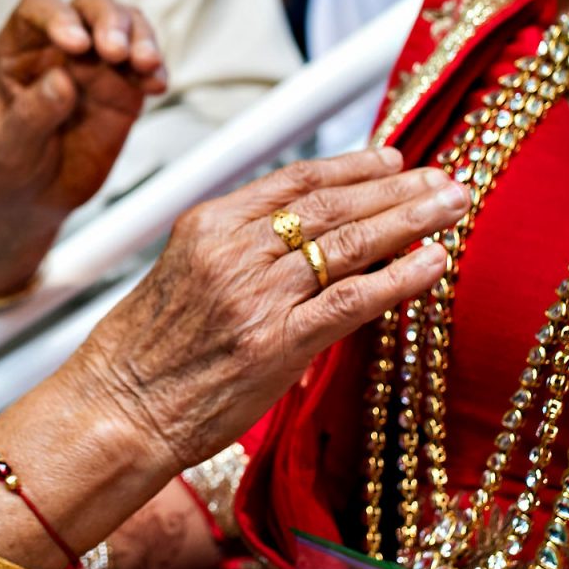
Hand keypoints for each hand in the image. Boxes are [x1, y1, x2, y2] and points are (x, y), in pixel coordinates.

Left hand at [0, 0, 166, 221]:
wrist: (27, 202)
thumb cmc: (2, 168)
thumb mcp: (4, 149)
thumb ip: (29, 115)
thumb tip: (61, 81)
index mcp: (18, 49)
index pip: (38, 9)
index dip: (57, 16)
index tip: (75, 43)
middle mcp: (60, 47)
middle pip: (89, 7)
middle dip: (108, 20)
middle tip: (116, 51)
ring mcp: (95, 67)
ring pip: (126, 27)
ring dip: (140, 38)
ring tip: (145, 65)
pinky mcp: (123, 92)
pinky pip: (145, 70)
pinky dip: (155, 72)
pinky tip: (156, 86)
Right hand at [57, 149, 464, 474]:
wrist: (115, 409)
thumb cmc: (145, 352)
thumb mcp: (182, 274)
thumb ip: (239, 249)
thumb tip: (309, 239)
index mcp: (209, 223)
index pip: (296, 179)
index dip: (353, 166)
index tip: (393, 159)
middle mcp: (235, 250)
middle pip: (333, 205)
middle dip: (397, 188)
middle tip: (445, 177)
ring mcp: (258, 296)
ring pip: (350, 243)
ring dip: (412, 219)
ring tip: (453, 205)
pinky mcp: (277, 343)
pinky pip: (353, 301)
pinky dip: (399, 277)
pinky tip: (434, 261)